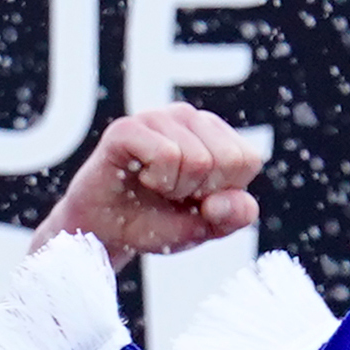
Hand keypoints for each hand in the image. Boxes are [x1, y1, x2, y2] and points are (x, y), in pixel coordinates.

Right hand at [34, 106, 261, 261]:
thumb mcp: (207, 226)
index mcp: (213, 133)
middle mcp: (188, 116)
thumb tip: (221, 201)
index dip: (223, 192)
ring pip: (198, 159)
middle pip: (227, 159)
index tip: (194, 197)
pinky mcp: (127, 128)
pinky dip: (157, 180)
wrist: (102, 233)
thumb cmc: (154, 222)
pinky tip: (139, 177)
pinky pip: (167, 155)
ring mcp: (156, 117)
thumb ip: (235, 216)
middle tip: (170, 194)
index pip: (247, 159)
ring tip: (153, 186)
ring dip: (174, 188)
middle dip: (200, 191)